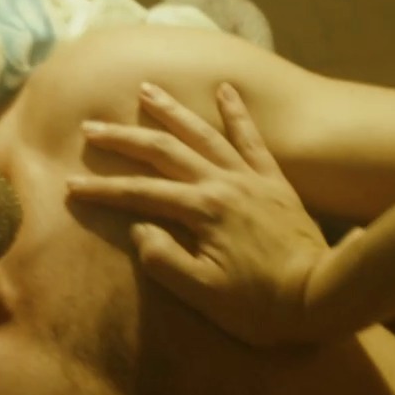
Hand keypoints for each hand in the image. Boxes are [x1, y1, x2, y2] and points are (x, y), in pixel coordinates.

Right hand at [69, 82, 338, 344]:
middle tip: (91, 127)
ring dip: (172, 110)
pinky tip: (225, 89)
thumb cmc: (261, 305)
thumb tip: (140, 230)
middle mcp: (223, 183)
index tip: (70, 186)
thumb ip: (165, 260)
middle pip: (164, 151)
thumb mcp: (203, 295)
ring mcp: (250, 177)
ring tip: (146, 89)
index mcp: (201, 211)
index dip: (102, 190)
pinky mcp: (275, 181)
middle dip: (124, 138)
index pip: (139, 194)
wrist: (324, 295)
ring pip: (203, 133)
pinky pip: (253, 138)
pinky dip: (237, 112)